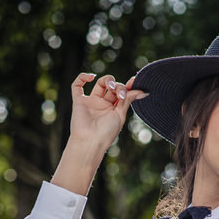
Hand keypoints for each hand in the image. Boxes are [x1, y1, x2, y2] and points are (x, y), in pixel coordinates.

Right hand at [51, 73, 144, 194]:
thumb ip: (128, 100)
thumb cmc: (106, 132)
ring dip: (107, 80)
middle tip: (120, 94)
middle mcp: (102, 105)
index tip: (134, 81)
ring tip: (111, 87)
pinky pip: (77, 85)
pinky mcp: (79, 101)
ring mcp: (90, 102)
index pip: (121, 93)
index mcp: (113, 109)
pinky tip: (91, 77)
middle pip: (112, 87)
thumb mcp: (120, 115)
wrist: (90, 141)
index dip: (127, 86)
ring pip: (99, 83)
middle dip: (118, 86)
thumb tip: (142, 91)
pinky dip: (82, 77)